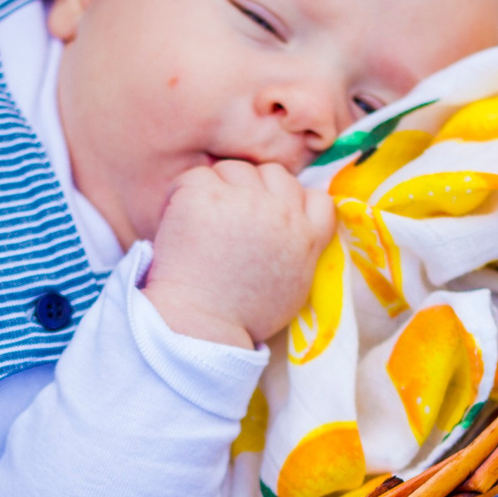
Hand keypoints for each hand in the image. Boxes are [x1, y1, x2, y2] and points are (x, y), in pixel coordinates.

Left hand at [143, 162, 336, 350]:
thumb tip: (295, 232)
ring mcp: (243, 201)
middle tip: (230, 218)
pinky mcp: (205, 195)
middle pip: (273, 174)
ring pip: (235, 169)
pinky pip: (196, 176)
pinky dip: (184, 194)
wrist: (201, 327)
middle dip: (253, 190)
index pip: (317, 197)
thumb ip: (300, 254)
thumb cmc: (242, 318)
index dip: (292, 201)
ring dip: (219, 187)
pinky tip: (180, 220)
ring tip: (204, 221)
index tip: (271, 216)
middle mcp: (280, 213)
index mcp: (305, 238)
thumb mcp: (294, 290)